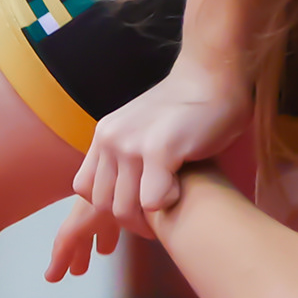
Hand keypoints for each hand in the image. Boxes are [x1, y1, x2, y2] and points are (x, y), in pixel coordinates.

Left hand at [56, 59, 248, 280]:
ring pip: (125, 209)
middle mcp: (111, 139)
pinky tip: (182, 186)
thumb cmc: (187, 109)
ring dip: (150, 217)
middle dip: (131, 220)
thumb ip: (127, 156)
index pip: (85, 189)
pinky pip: (153, 201)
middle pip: (103, 205)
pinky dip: (169, 204)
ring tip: (172, 200)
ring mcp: (131, 144)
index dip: (110, 205)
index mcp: (104, 135)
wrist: (213, 77)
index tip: (137, 205)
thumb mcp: (141, 130)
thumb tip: (125, 196)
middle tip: (158, 217)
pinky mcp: (159, 149)